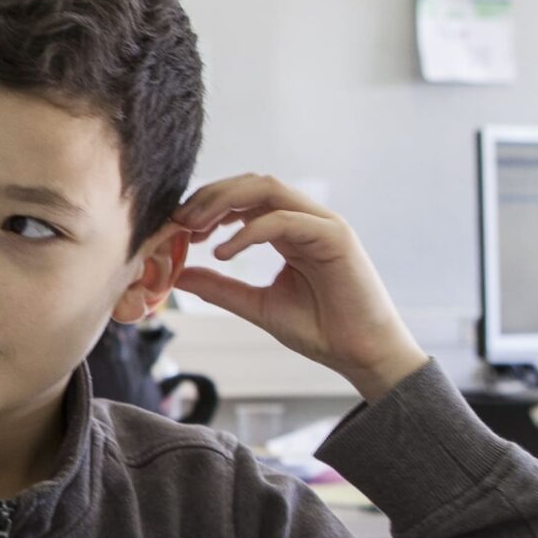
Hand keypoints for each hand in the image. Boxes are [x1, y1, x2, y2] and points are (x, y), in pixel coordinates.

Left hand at [172, 175, 426, 402]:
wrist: (360, 354)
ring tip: (194, 228)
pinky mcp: (335, 236)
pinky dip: (248, 232)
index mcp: (288, 230)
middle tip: (178, 221)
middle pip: (251, 183)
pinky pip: (284, 219)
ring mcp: (322, 224)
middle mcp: (305, 219)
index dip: (206, 205)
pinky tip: (223, 253)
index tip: (177, 228)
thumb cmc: (319, 329)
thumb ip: (220, 288)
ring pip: (267, 188)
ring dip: (224, 201)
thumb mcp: (256, 305)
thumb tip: (178, 275)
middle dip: (210, 196)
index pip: (243, 197)